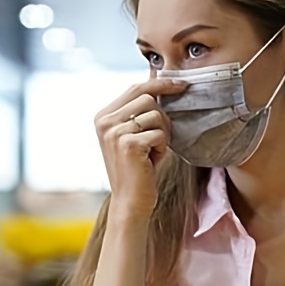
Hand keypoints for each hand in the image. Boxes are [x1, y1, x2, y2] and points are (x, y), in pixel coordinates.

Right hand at [94, 78, 186, 221]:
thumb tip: (163, 84)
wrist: (131, 201)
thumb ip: (140, 112)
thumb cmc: (138, 168)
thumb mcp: (134, 135)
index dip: (160, 84)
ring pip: (156, 115)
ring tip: (153, 152)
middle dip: (162, 118)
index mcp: (103, 116)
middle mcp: (105, 121)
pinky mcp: (129, 144)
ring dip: (162, 134)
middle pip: (148, 98)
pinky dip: (162, 147)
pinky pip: (160, 133)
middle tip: (159, 139)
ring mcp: (115, 132)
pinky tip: (152, 160)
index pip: (135, 88)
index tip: (181, 84)